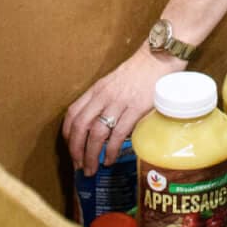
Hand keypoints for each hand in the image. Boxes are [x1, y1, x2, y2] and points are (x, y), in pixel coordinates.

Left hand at [62, 45, 180, 175]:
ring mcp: (118, 102)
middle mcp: (103, 96)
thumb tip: (99, 124)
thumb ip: (105, 99)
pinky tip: (109, 160)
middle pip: (80, 126)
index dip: (67, 134)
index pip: (72, 113)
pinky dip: (110, 150)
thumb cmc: (139, 71)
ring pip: (96, 133)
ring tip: (92, 169)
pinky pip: (118, 134)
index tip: (70, 148)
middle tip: (79, 166)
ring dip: (91, 155)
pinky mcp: (135, 108)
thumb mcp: (114, 82)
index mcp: (97, 89)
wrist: (158, 57)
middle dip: (76, 150)